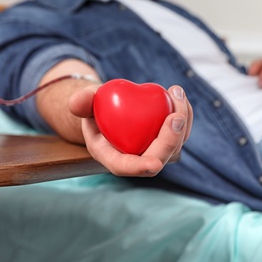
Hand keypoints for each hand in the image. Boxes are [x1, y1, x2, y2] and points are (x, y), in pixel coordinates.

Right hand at [68, 84, 191, 176]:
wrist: (110, 107)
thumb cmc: (95, 105)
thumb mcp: (86, 101)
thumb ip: (81, 101)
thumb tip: (76, 103)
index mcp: (111, 156)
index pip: (125, 167)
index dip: (140, 168)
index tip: (154, 163)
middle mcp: (135, 158)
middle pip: (159, 157)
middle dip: (171, 139)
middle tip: (176, 114)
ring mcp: (154, 149)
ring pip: (175, 144)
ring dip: (182, 120)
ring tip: (175, 92)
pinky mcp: (167, 138)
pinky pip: (180, 131)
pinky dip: (185, 113)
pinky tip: (177, 94)